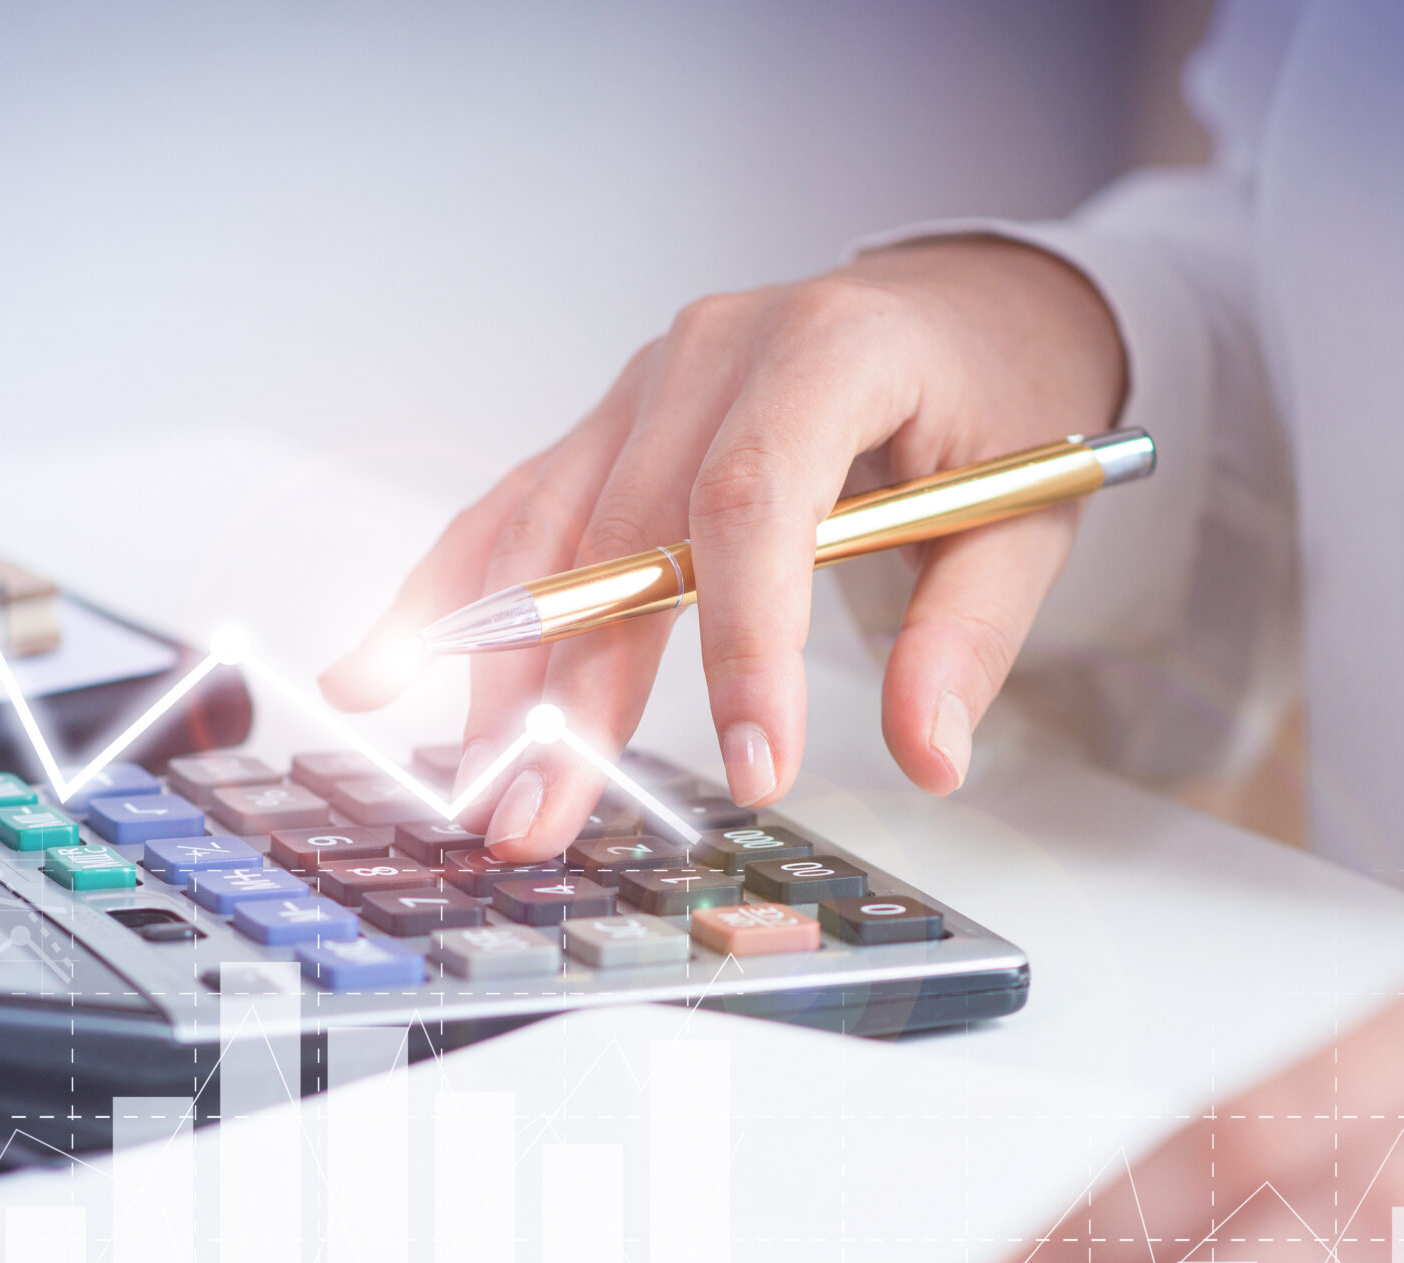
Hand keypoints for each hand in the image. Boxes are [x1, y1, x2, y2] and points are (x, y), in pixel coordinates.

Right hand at [318, 236, 1125, 858]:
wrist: (967, 306)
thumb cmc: (997, 397)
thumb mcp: (1025, 510)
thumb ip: (968, 634)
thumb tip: (925, 755)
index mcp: (828, 348)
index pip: (756, 498)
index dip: (744, 639)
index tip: (752, 765)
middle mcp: (714, 351)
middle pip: (624, 531)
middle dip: (578, 689)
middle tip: (542, 814)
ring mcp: (646, 384)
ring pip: (547, 528)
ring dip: (499, 668)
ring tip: (477, 786)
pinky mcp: (611, 426)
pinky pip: (517, 510)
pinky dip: (450, 594)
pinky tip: (379, 669)